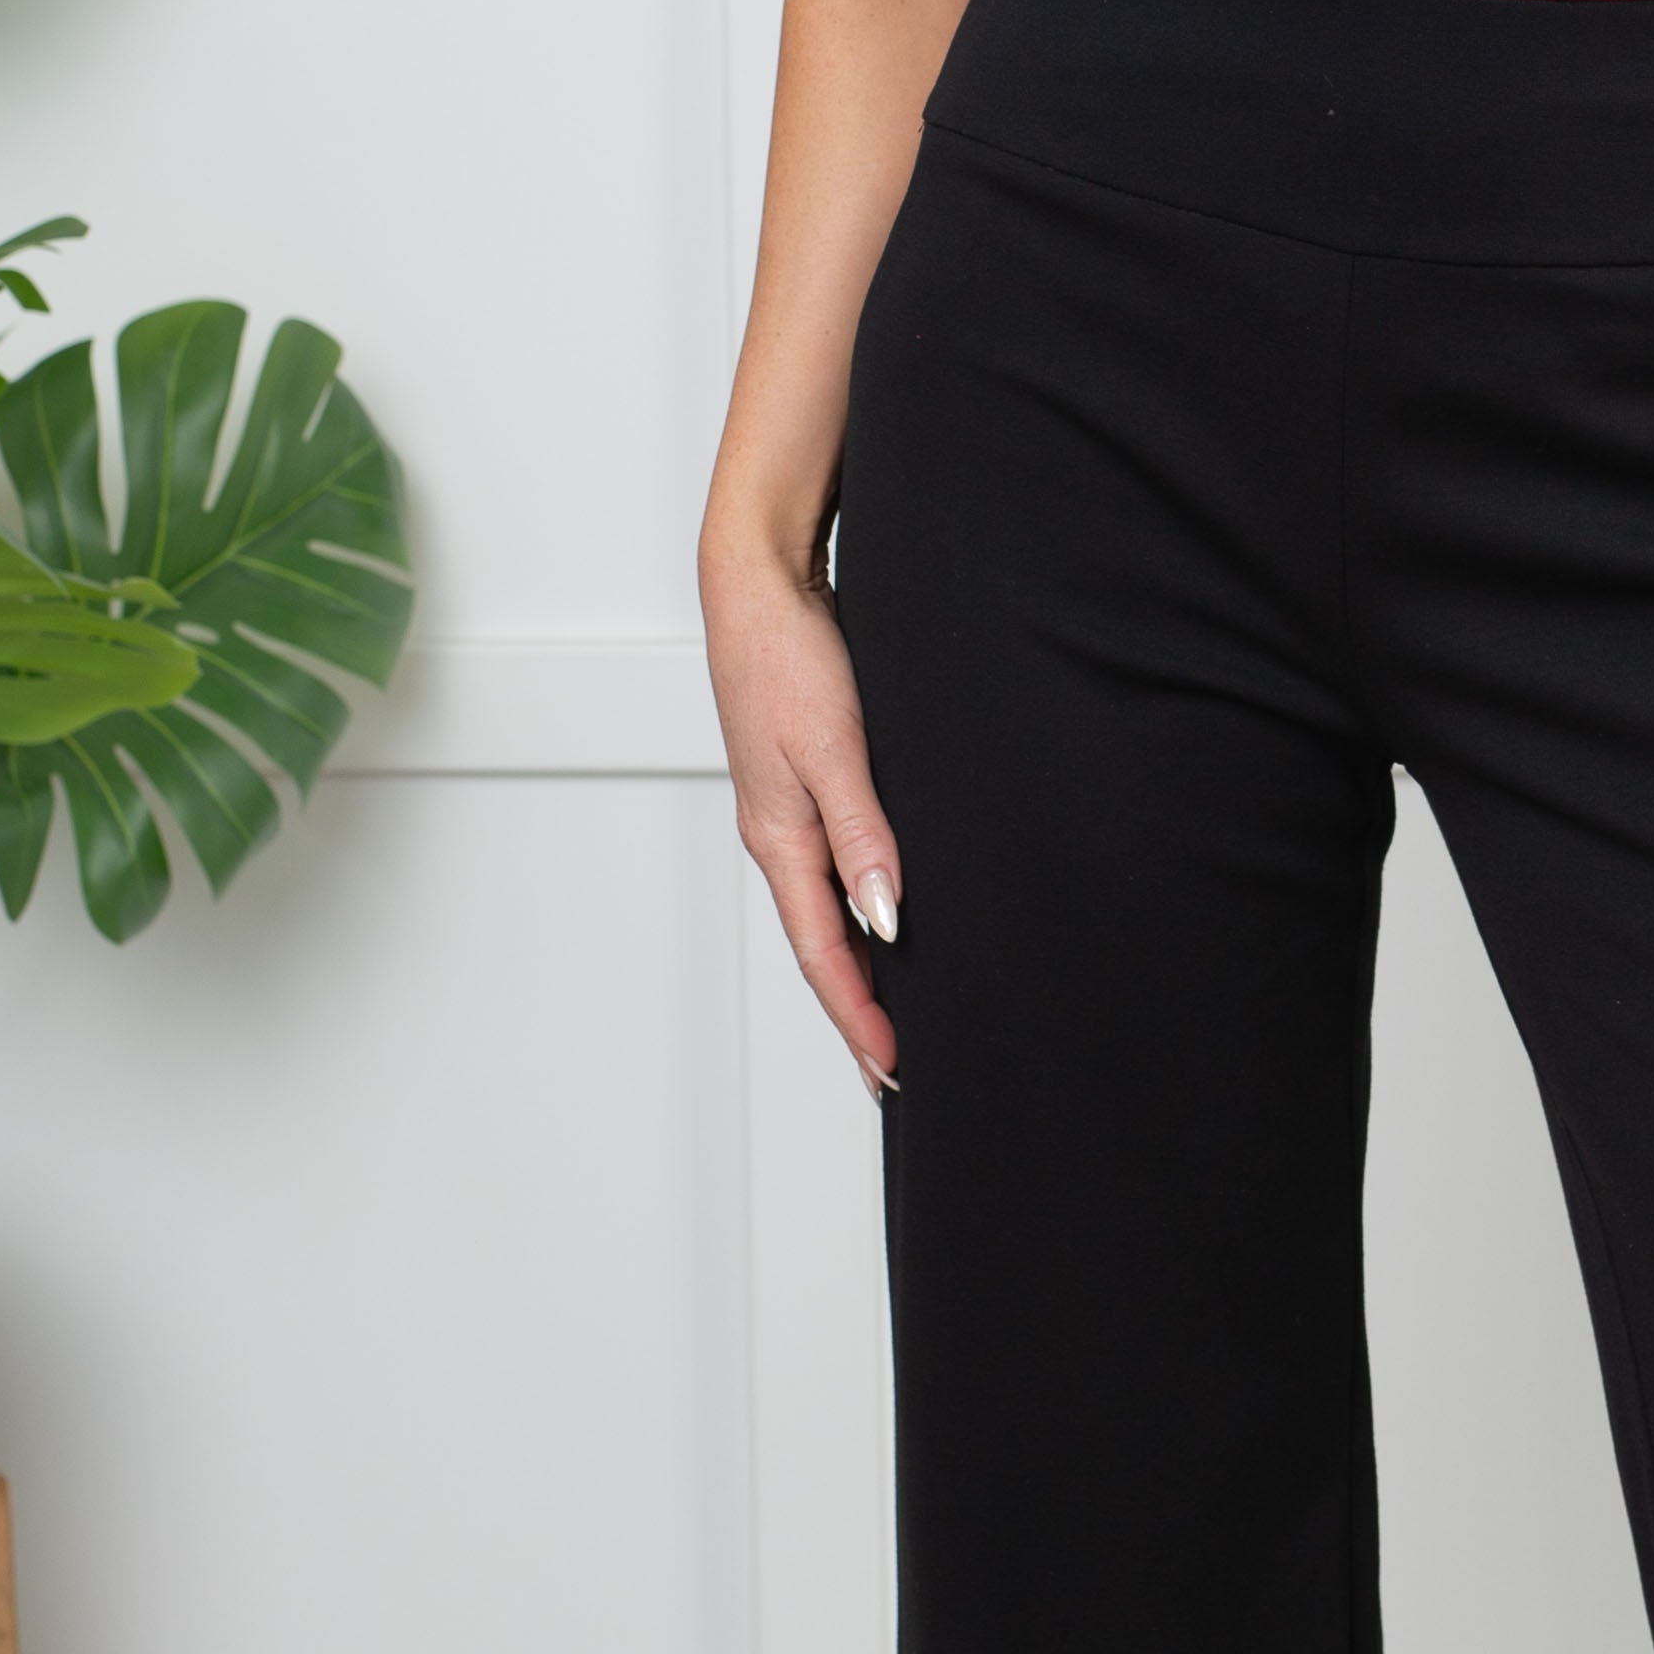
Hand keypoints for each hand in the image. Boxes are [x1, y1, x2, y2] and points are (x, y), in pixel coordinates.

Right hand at [703, 539, 902, 1092]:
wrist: (757, 584)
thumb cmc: (788, 657)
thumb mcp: (834, 749)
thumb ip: (863, 835)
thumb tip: (884, 921)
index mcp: (780, 840)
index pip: (822, 953)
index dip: (858, 1015)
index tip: (892, 1069)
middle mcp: (781, 837)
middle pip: (821, 946)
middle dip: (856, 1011)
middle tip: (896, 1069)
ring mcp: (790, 812)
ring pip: (827, 910)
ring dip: (859, 967)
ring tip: (896, 1015)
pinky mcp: (805, 782)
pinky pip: (834, 868)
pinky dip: (857, 911)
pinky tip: (885, 918)